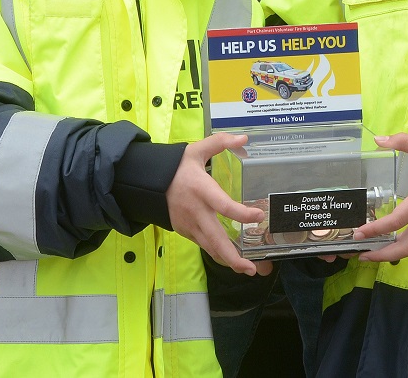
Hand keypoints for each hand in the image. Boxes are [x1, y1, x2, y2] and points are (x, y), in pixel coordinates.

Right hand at [166, 133, 271, 277]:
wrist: (149, 183)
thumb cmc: (177, 167)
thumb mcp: (196, 149)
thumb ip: (220, 142)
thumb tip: (244, 138)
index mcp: (202, 190)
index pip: (223, 206)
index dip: (241, 213)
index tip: (259, 216)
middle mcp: (197, 212)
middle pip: (216, 239)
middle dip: (233, 257)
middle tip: (252, 268)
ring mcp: (190, 225)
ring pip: (210, 248)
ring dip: (228, 261)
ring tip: (247, 269)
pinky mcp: (186, 232)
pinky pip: (204, 245)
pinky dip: (218, 254)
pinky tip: (232, 260)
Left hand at [354, 134, 407, 262]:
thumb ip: (403, 141)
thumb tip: (377, 139)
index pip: (399, 220)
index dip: (378, 228)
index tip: (360, 231)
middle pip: (406, 246)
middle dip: (383, 253)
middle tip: (362, 253)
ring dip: (391, 256)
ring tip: (370, 254)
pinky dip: (401, 250)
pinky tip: (388, 247)